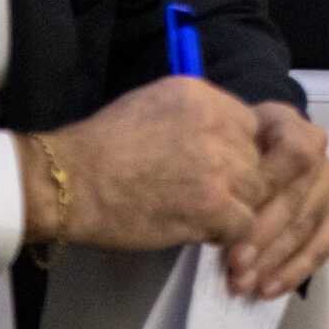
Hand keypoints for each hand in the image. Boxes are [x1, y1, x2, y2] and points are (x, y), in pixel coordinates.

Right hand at [21, 75, 273, 254]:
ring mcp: (218, 165)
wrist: (72, 182)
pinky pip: (245, 223)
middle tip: (211, 195)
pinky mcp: (212, 205)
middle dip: (238, 178)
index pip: (248, 123)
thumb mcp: (152, 103)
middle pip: (255, 156)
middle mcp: (217, 123)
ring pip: (256, 189)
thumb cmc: (101, 145)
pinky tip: (205, 232)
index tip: (221, 166)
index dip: (237, 149)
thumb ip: (193, 113)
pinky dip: (228, 232)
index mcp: (202, 95)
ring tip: (206, 214)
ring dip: (235, 205)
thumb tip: (218, 130)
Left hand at [223, 102, 328, 299]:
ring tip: (243, 283)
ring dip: (275, 261)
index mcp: (289, 123)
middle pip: (298, 197)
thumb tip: (212, 208)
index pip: (295, 154)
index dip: (267, 188)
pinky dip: (295, 270)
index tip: (233, 220)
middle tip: (234, 266)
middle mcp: (318, 149)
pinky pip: (323, 245)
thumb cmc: (228, 150)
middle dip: (264, 237)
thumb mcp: (219, 142)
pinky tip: (270, 289)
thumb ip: (223, 165)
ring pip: (308, 226)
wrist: (247, 150)